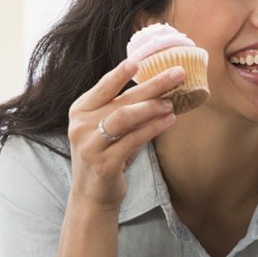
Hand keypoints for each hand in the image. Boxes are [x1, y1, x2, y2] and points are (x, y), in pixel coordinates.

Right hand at [67, 61, 184, 210]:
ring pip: (124, 117)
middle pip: (121, 99)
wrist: (92, 195)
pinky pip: (133, 140)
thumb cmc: (107, 154)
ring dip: (152, 107)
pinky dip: (153, 128)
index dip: (120, 73)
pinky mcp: (103, 163)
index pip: (103, 86)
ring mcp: (90, 145)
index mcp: (81, 110)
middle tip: (177, 74)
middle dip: (152, 84)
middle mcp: (80, 125)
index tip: (139, 61)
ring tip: (172, 102)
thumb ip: (126, 108)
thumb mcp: (110, 128)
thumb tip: (162, 87)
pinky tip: (169, 121)